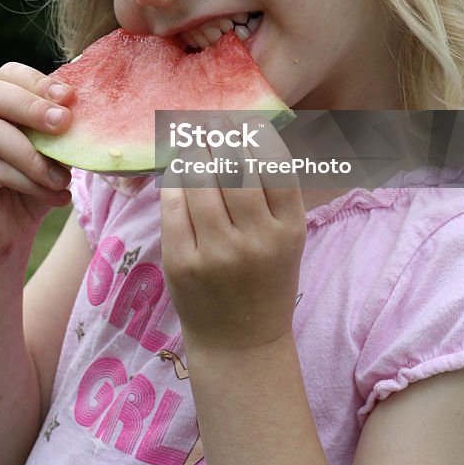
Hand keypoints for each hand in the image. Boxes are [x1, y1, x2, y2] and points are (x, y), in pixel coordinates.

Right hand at [0, 62, 74, 265]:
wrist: (4, 242)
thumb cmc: (31, 189)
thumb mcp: (50, 152)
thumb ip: (56, 128)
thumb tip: (79, 103)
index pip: (8, 75)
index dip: (38, 82)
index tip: (69, 96)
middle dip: (34, 107)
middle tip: (65, 122)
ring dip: (37, 156)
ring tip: (64, 179)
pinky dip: (31, 181)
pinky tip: (55, 196)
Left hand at [160, 115, 306, 352]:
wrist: (240, 343)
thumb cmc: (266, 279)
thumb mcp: (287, 238)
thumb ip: (273, 193)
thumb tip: (248, 132)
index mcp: (289, 230)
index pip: (275, 166)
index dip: (258, 136)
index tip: (245, 121)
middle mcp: (257, 240)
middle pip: (235, 168)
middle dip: (222, 137)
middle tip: (213, 121)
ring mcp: (217, 253)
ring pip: (201, 182)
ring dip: (195, 152)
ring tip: (194, 139)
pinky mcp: (182, 263)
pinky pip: (173, 207)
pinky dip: (174, 182)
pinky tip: (177, 170)